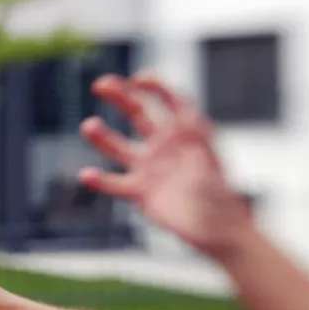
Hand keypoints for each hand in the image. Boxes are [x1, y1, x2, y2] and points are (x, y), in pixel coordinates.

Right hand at [79, 74, 252, 258]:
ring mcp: (150, 168)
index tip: (137, 79)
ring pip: (120, 146)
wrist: (219, 230)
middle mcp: (164, 145)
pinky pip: (115, 183)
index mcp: (187, 132)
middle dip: (120, 96)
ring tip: (88, 126)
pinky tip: (85, 175)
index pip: (170, 100)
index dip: (154, 86)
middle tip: (100, 85)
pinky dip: (100, 180)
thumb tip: (184, 125)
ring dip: (102, 136)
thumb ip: (195, 145)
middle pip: (138, 113)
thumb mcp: (212, 165)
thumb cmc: (223, 197)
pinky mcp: (140, 192)